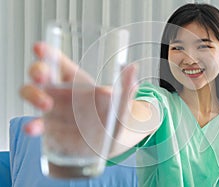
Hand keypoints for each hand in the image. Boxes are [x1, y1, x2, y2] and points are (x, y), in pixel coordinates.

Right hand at [20, 42, 136, 135]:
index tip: (40, 48)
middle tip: (44, 76)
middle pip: (41, 73)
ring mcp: (52, 109)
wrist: (108, 144)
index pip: (59, 62)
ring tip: (45, 105)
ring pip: (32, 94)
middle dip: (38, 70)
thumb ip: (125, 88)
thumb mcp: (121, 104)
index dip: (48, 53)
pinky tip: (33, 129)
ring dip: (33, 95)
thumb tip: (133, 68)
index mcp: (76, 81)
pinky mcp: (49, 128)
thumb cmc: (112, 118)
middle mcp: (60, 91)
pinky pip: (36, 124)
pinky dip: (32, 125)